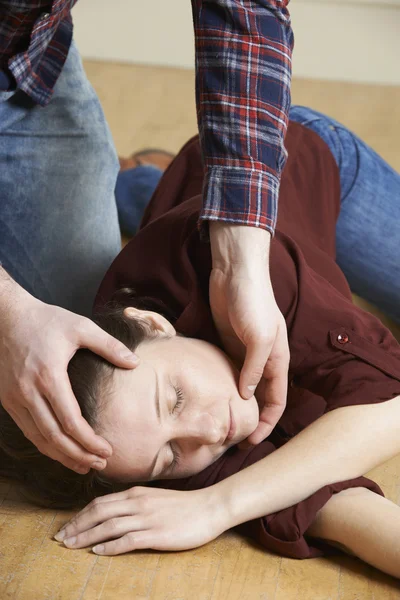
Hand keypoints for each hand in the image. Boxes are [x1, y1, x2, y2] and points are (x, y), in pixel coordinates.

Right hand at [0, 278, 138, 473]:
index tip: (107, 450)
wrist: (7, 316)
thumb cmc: (47, 320)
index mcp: (49, 376)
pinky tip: (61, 450)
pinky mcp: (8, 399)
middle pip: (53, 437)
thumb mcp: (81, 327)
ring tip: (83, 466)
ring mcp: (15, 397)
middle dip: (78, 455)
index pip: (70, 421)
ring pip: (38, 438)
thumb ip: (109, 346)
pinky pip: (27, 430)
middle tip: (99, 465)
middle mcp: (28, 391)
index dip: (89, 441)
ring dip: (61, 455)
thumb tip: (135, 363)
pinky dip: (45, 444)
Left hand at [54, 485, 226, 554]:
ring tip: (71, 546)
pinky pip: (127, 540)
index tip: (66, 526)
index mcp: (136, 493)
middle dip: (77, 525)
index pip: (100, 503)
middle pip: (99, 512)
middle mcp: (137, 503)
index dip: (80, 515)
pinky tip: (98, 552)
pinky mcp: (156, 533)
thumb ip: (134, 503)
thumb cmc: (184, 505)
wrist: (210, 507)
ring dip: (87, 536)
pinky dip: (110, 546)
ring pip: (108, 526)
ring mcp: (147, 518)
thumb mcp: (154, 498)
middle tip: (60, 538)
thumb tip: (114, 513)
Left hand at [209, 223, 289, 447]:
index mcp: (277, 359)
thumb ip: (255, 367)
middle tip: (231, 439)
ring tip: (218, 422)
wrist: (235, 271)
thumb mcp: (258, 336)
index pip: (277, 399)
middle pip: (260, 396)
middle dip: (250, 418)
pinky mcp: (226, 343)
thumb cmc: (252, 301)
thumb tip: (245, 396)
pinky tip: (209, 396)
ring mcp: (244, 351)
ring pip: (242, 385)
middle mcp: (262, 359)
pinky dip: (221, 385)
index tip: (251, 441)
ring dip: (233, 404)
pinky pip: (226, 370)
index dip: (267, 422)